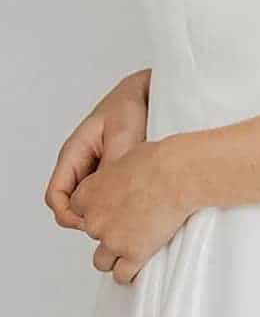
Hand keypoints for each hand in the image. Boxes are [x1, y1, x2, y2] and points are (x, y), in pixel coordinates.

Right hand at [45, 72, 150, 233]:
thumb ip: (114, 163)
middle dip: (89, 218)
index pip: (56, 196)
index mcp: (73, 154)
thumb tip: (110, 195)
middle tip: (115, 224)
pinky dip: (117, 203)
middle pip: (71, 205)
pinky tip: (137, 203)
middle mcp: (81, 164)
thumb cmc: (130, 106)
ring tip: (127, 215)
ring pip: (91, 202)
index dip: (69, 214)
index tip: (90, 222)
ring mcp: (96, 169)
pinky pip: (108, 195)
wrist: (147, 92)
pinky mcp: (113, 172)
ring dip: (104, 211)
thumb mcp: (123, 133)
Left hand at [67, 137, 193, 285]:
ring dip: (114, 256)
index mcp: (89, 194)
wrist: (177, 175)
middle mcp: (95, 219)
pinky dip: (129, 272)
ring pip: (101, 261)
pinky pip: (122, 275)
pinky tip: (137, 264)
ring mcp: (112, 239)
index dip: (98, 210)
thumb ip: (114, 175)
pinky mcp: (133, 254)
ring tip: (130, 250)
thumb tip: (123, 175)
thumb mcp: (125, 159)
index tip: (113, 208)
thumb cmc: (158, 162)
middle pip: (92, 234)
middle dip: (109, 231)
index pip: (79, 211)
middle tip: (131, 223)